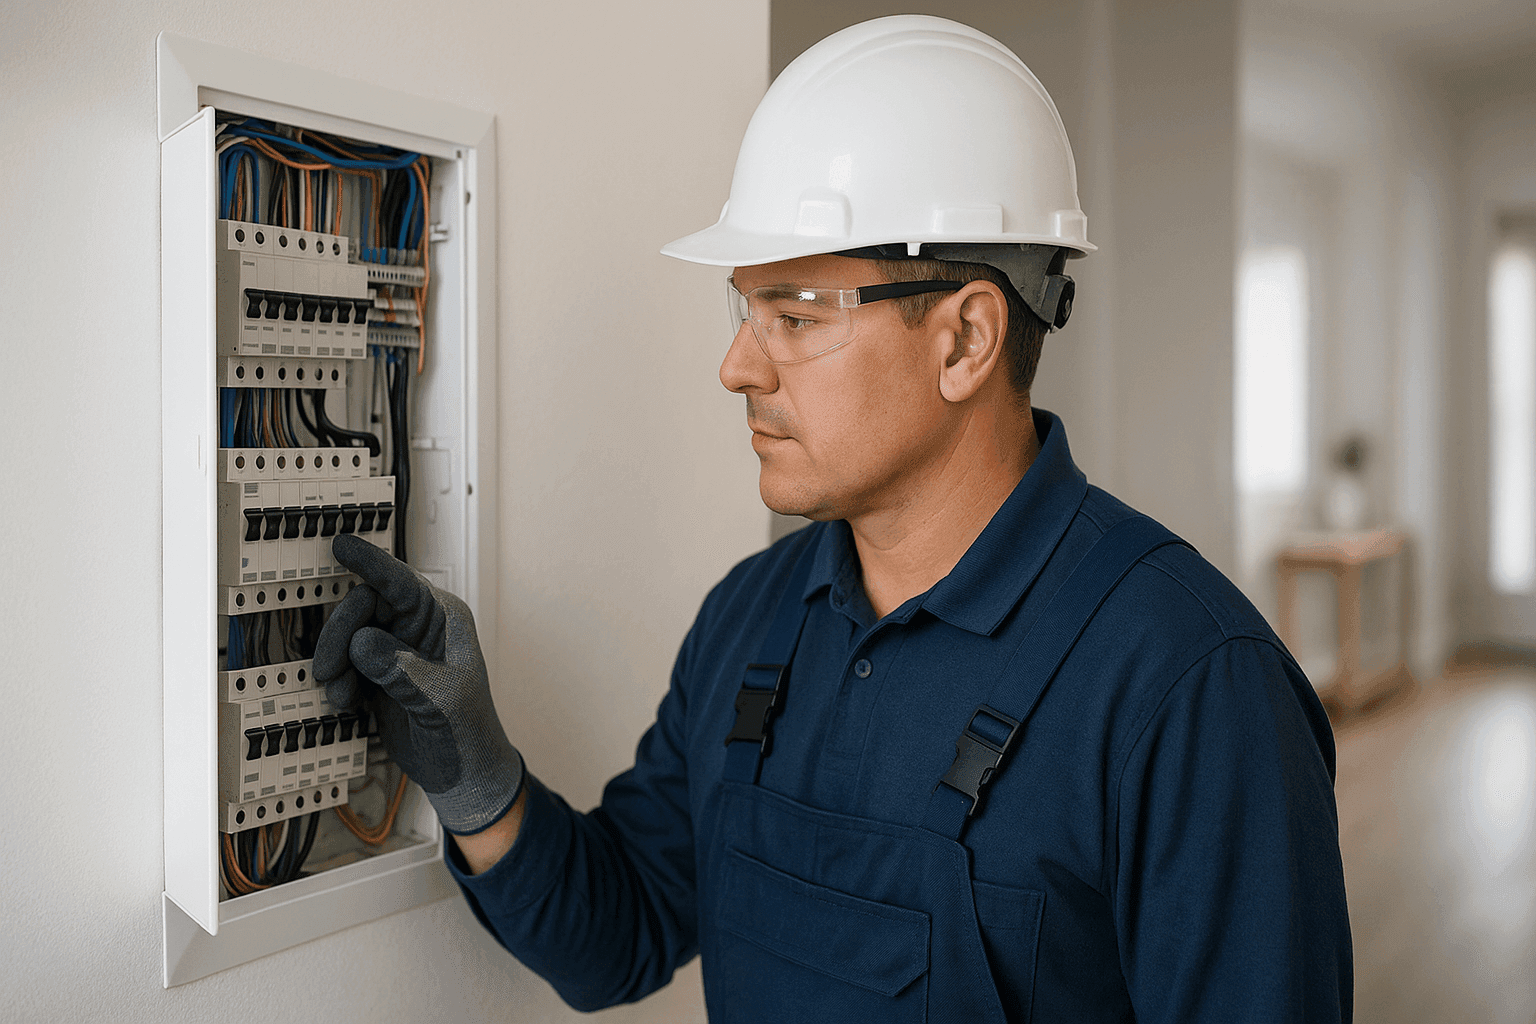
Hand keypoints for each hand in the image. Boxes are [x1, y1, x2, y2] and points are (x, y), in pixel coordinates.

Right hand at [314, 533, 523, 834]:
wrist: (461, 774)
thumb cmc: (468, 733)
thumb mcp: (441, 700)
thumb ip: (402, 669)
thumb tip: (363, 641)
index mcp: (444, 619)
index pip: (402, 581)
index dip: (370, 562)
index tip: (341, 545)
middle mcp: (417, 627)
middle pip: (362, 607)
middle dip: (339, 635)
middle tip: (328, 670)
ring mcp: (395, 649)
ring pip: (347, 634)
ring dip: (336, 664)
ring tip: (343, 696)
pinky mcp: (377, 672)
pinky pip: (344, 661)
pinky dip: (338, 681)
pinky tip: (347, 703)